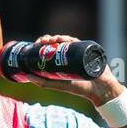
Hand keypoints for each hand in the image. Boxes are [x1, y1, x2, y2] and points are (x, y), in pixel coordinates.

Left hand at [9, 34, 123, 106]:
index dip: (44, 43)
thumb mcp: (59, 85)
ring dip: (58, 38)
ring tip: (52, 41)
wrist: (99, 90)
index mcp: (64, 59)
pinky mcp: (89, 49)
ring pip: (67, 40)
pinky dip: (71, 40)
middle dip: (50, 39)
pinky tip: (64, 40)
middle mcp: (71, 53)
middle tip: (43, 42)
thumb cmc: (81, 88)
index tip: (37, 43)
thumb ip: (44, 82)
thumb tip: (27, 76)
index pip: (52, 47)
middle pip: (59, 42)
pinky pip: (79, 42)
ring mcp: (80, 50)